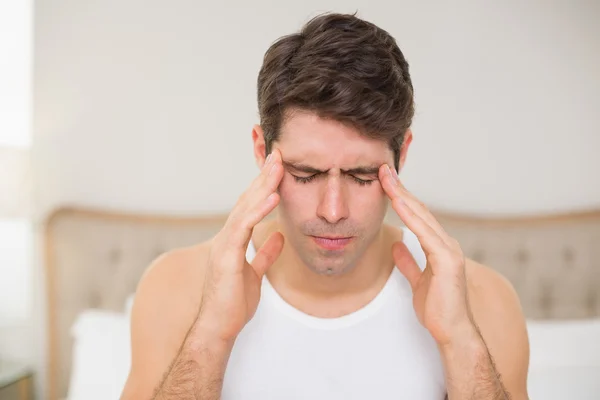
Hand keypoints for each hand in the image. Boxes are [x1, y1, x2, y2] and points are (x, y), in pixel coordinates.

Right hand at [197, 149, 284, 342]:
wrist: (218, 327)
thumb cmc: (232, 303)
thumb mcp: (255, 273)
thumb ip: (265, 253)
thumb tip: (279, 237)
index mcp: (233, 240)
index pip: (250, 207)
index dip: (264, 186)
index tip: (278, 169)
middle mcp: (227, 237)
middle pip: (247, 200)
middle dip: (264, 177)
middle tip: (279, 154)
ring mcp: (224, 245)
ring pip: (244, 207)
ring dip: (262, 185)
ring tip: (278, 165)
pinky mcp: (225, 256)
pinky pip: (243, 228)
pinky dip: (258, 210)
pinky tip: (272, 196)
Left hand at [379, 164, 475, 346]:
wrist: (452, 331)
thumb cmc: (438, 308)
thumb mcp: (417, 280)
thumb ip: (408, 262)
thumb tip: (396, 245)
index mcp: (439, 247)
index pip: (418, 216)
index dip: (402, 198)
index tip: (386, 183)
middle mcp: (446, 243)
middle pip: (420, 210)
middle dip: (401, 189)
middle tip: (384, 170)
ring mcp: (449, 250)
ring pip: (422, 216)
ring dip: (403, 195)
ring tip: (387, 179)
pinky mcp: (447, 259)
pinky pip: (425, 233)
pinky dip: (411, 215)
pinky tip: (398, 202)